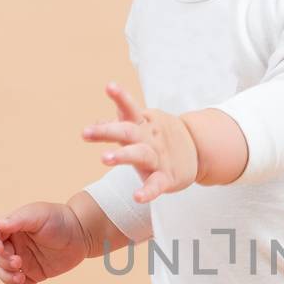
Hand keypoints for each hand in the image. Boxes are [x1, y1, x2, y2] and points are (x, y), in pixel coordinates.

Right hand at [0, 201, 87, 283]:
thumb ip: (18, 221)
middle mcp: (16, 245)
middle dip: (4, 262)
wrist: (83, 233)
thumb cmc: (59, 218)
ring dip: (8, 277)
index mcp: (13, 229)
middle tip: (19, 262)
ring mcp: (25, 261)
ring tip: (21, 277)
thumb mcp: (37, 215)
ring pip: (6, 273)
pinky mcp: (36, 274)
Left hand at [82, 82, 199, 202]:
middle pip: (128, 132)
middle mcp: (149, 138)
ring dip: (123, 156)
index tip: (109, 87)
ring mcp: (158, 158)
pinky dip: (148, 191)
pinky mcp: (167, 178)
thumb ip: (119, 124)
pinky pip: (156, 185)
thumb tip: (94, 123)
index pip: (130, 108)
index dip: (121, 97)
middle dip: (107, 131)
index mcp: (143, 124)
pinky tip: (137, 197)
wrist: (198, 150)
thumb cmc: (159, 137)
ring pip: (140, 155)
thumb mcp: (142, 126)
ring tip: (104, 158)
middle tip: (85, 133)